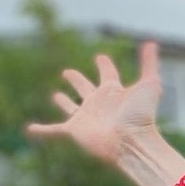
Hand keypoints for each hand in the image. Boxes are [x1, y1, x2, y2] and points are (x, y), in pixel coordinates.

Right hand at [26, 41, 184, 185]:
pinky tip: (31, 129)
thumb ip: (149, 64)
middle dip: (77, 80)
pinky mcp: (75, 130)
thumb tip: (153, 42)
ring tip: (56, 96)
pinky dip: (42, 130)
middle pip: (85, 88)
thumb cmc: (141, 116)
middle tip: (68, 73)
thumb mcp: (149, 85)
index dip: (104, 65)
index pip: (107, 73)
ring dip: (63, 102)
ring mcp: (86, 117)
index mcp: (113, 91)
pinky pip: (54, 130)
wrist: (132, 143)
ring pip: (71, 107)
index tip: (101, 58)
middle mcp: (98, 103)